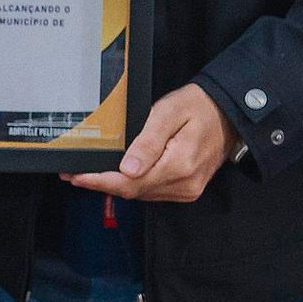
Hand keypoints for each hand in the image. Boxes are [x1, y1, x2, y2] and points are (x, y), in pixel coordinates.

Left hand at [64, 83, 240, 203]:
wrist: (227, 114)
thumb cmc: (198, 107)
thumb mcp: (168, 113)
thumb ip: (148, 142)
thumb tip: (127, 169)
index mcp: (179, 164)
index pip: (130, 182)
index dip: (101, 181)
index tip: (77, 176)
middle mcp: (184, 183)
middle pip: (133, 191)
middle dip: (103, 183)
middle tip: (75, 174)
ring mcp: (187, 189)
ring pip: (142, 194)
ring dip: (117, 185)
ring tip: (91, 174)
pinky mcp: (187, 189)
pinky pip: (154, 192)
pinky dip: (135, 185)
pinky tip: (121, 175)